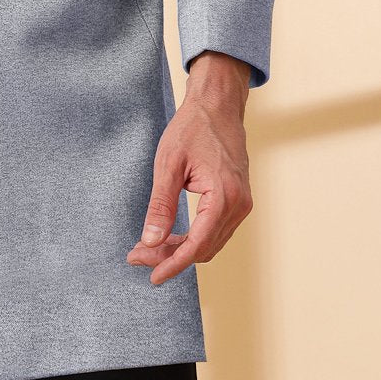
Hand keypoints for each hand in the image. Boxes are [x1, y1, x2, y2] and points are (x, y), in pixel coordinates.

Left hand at [126, 52, 252, 284]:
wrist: (217, 104)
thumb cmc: (192, 128)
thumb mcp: (168, 164)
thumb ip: (160, 205)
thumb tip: (150, 241)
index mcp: (224, 197)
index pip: (197, 246)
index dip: (172, 264)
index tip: (151, 275)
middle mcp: (239, 205)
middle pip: (204, 248)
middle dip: (171, 257)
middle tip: (138, 255)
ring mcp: (242, 204)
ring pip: (210, 243)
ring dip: (182, 250)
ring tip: (149, 247)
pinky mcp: (238, 200)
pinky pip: (215, 230)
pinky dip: (194, 238)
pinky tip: (171, 236)